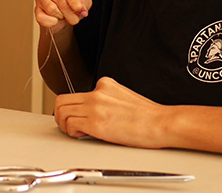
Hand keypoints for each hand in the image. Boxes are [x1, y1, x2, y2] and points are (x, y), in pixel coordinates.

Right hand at [34, 0, 91, 30]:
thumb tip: (80, 9)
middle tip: (75, 17)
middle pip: (61, 1)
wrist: (63, 16)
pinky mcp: (35, 8)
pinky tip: (55, 18)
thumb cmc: (71, 3)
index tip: (80, 9)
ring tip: (63, 14)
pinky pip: (44, 18)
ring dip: (61, 16)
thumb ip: (84, 2)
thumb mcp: (83, 0)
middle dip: (71, 13)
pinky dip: (52, 22)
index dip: (75, 1)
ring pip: (52, 9)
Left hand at [54, 76, 169, 147]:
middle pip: (62, 100)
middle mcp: (97, 93)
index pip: (75, 93)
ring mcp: (95, 107)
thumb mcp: (123, 96)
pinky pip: (71, 125)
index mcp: (104, 84)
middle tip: (66, 125)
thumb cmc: (148, 115)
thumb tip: (94, 110)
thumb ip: (106, 98)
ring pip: (62, 112)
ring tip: (75, 132)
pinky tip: (81, 135)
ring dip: (64, 124)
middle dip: (60, 115)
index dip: (71, 107)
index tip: (75, 116)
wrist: (161, 123)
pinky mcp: (96, 123)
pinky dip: (72, 132)